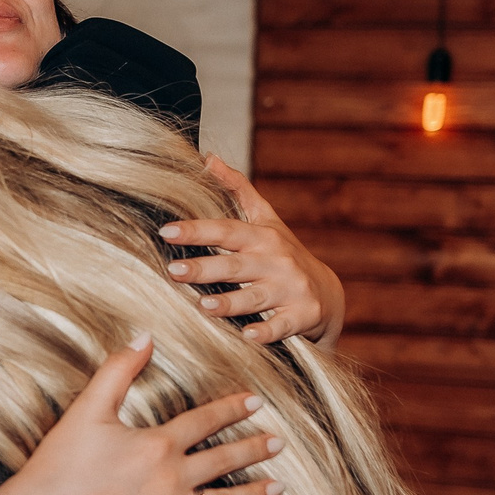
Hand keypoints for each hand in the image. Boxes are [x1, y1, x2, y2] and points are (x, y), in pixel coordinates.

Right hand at [0, 337, 281, 494]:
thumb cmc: (60, 464)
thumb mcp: (87, 409)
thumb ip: (118, 371)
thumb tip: (145, 336)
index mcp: (157, 444)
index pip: (204, 421)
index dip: (232, 409)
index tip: (255, 402)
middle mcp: (172, 479)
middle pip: (223, 460)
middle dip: (254, 449)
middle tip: (279, 442)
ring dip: (254, 494)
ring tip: (278, 487)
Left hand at [158, 157, 345, 346]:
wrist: (328, 295)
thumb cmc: (284, 254)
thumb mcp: (266, 220)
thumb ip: (237, 189)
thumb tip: (207, 157)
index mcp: (262, 237)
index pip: (225, 230)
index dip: (197, 230)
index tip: (167, 232)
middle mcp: (276, 261)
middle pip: (236, 265)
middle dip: (204, 268)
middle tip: (174, 271)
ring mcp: (291, 289)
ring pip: (256, 296)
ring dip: (231, 302)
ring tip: (204, 305)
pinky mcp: (302, 316)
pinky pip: (282, 326)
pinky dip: (266, 331)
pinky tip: (247, 336)